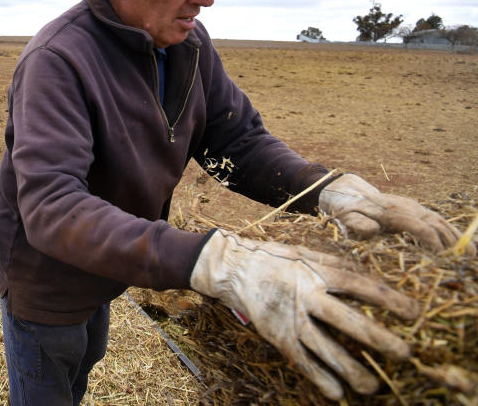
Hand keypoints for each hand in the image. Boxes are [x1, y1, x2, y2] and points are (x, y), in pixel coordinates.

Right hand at [190, 230, 418, 399]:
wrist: (230, 267)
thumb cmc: (271, 257)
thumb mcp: (303, 251)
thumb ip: (334, 262)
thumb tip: (366, 271)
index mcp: (315, 271)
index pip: (359, 286)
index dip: (388, 299)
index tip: (413, 313)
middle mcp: (305, 295)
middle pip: (346, 320)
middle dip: (377, 338)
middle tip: (404, 354)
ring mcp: (290, 317)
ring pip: (324, 347)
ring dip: (350, 369)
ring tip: (373, 386)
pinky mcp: (276, 334)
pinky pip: (301, 360)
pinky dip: (318, 378)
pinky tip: (336, 393)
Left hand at [319, 174, 474, 254]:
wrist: (346, 190)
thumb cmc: (344, 209)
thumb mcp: (344, 216)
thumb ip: (357, 223)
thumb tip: (373, 228)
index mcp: (391, 212)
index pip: (420, 227)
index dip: (433, 242)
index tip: (444, 259)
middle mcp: (407, 207)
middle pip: (437, 225)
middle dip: (453, 245)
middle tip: (465, 265)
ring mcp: (413, 207)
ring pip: (441, 222)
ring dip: (458, 239)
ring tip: (472, 258)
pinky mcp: (416, 209)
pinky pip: (439, 220)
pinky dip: (454, 233)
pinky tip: (467, 247)